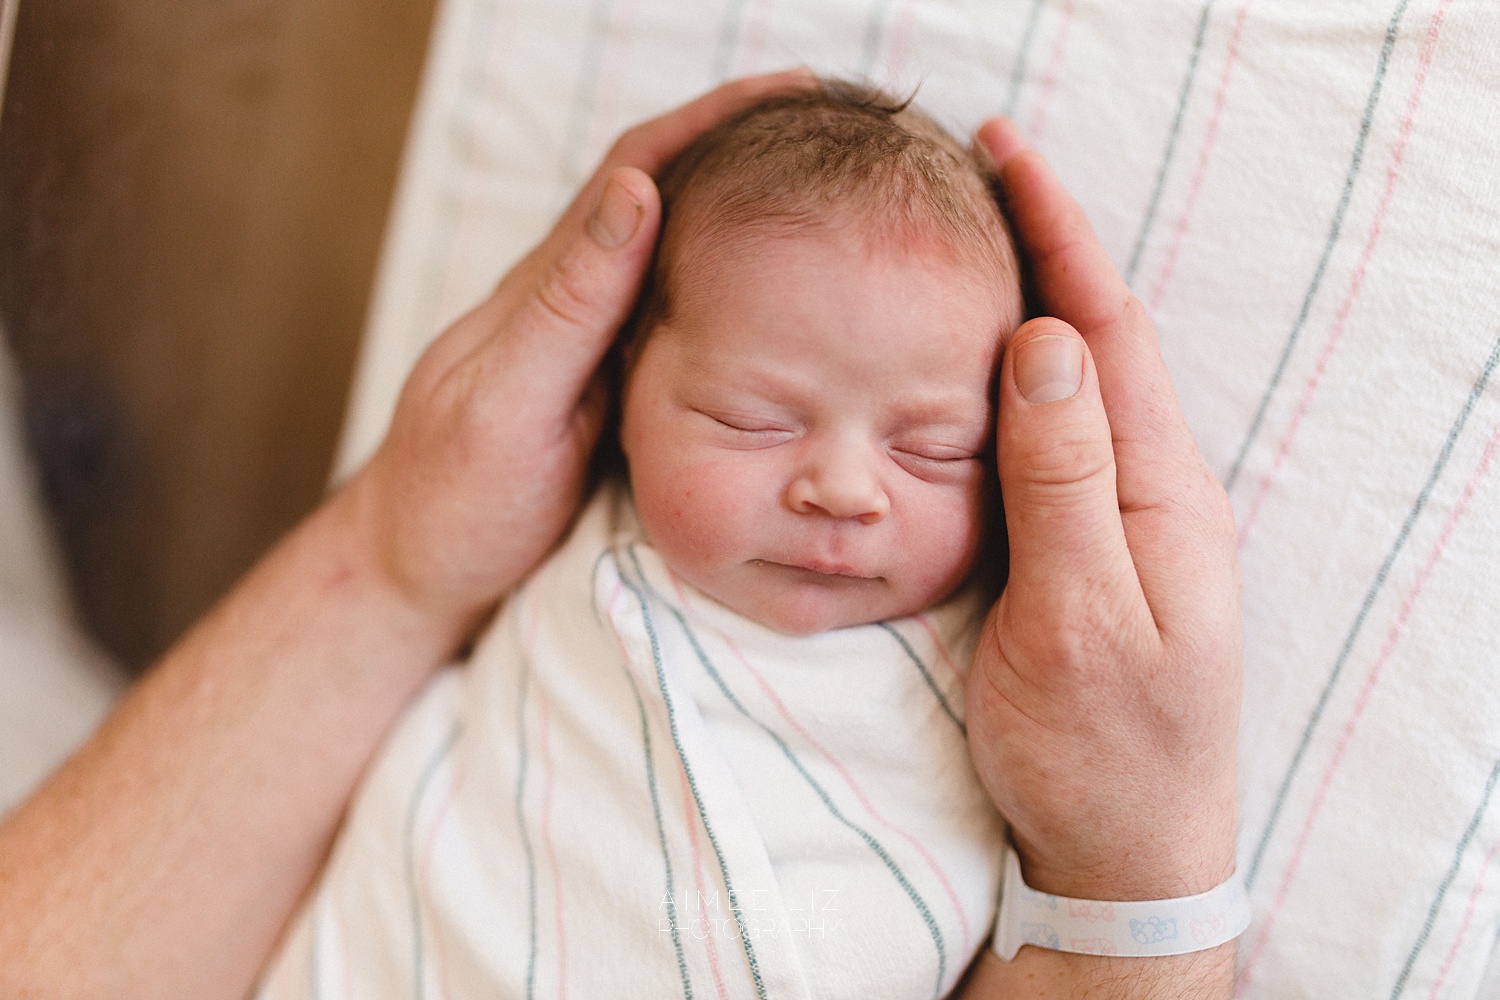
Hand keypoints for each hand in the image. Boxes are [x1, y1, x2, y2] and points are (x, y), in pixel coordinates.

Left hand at [345, 69, 814, 635]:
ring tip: (837, 198)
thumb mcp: (509, 400)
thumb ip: (568, 303)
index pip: (638, 169)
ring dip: (751, 216)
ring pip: (683, 258)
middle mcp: (579, 301)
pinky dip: (743, 293)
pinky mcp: (616, 393)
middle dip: (748, 150)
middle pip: (670, 196)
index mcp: (553, 286)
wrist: (421, 570)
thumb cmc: (454, 495)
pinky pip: (689, 323)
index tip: (796, 90)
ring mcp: (598, 347)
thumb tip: (638, 190)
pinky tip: (788, 303)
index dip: (711, 118)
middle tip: (842, 132)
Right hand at [967, 119, 1242, 902]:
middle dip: (1045, 247)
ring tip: (976, 240)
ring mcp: (1123, 520)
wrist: (1125, 854)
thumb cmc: (1102, 752)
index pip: (1106, 333)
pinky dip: (1013, 377)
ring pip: (1076, 386)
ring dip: (1031, 300)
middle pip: (1097, 340)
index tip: (1007, 156)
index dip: (1059, 239)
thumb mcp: (1081, 619)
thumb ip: (1066, 482)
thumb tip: (1043, 346)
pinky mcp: (1089, 550)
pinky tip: (979, 366)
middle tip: (981, 172)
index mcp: (1158, 493)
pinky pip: (1056, 437)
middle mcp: (1151, 490)